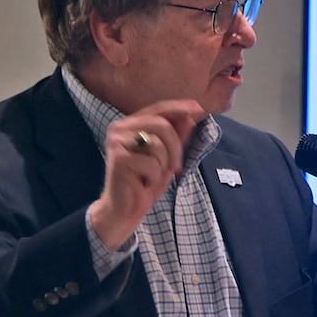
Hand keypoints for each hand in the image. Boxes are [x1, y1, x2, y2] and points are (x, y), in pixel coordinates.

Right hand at [88, 99, 205, 248]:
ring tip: (152, 175)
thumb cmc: (145, 181)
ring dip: (163, 164)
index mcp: (130, 124)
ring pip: (158, 144)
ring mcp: (117, 142)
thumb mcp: (167, 156)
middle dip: (176, 148)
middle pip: (162, 125)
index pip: (158, 109)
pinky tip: (143, 182)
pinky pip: (151, 163)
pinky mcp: (119, 159)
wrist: (125, 208)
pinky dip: (154, 176)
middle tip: (175, 167)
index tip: (199, 108)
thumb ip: (177, 136)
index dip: (179, 108)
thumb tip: (190, 116)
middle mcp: (120, 128)